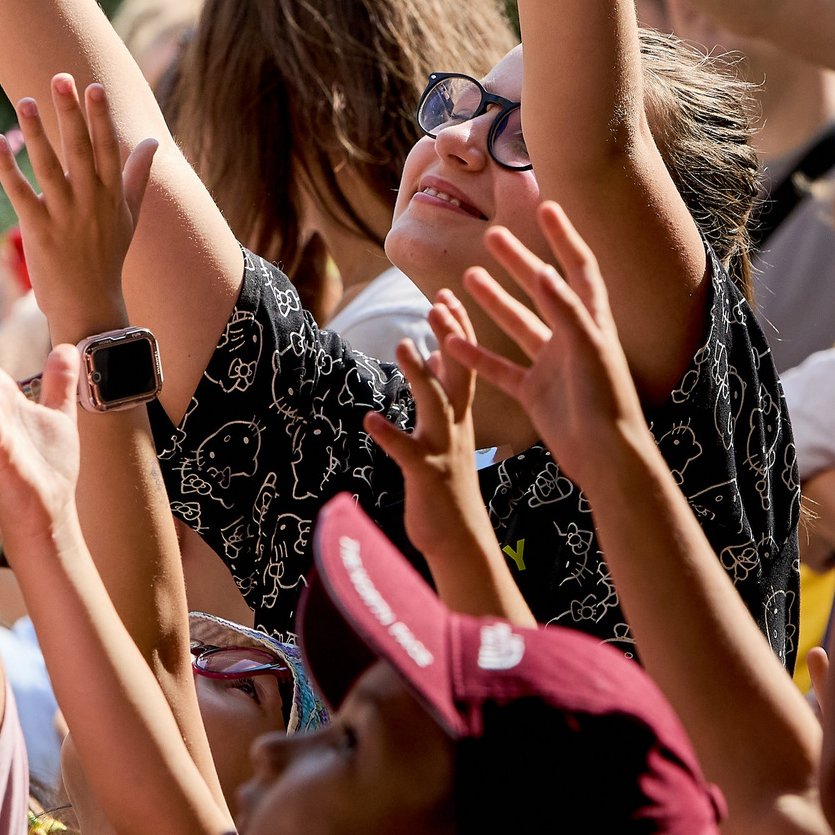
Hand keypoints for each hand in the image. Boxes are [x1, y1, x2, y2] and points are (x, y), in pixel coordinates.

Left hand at [0, 74, 155, 344]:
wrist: (89, 305)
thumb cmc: (108, 259)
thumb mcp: (129, 217)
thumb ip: (137, 175)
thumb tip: (152, 140)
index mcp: (113, 195)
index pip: (108, 148)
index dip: (100, 117)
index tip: (94, 85)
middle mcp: (91, 201)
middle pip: (80, 149)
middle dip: (70, 113)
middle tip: (59, 78)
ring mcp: (64, 215)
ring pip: (49, 166)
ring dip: (36, 132)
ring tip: (24, 101)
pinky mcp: (38, 230)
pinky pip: (20, 192)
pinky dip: (8, 167)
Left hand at [364, 292, 492, 568]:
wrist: (460, 540)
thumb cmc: (448, 485)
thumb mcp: (447, 433)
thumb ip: (441, 394)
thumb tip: (430, 356)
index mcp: (462, 417)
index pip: (464, 364)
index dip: (458, 329)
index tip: (449, 294)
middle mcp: (458, 428)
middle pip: (458, 374)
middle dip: (451, 338)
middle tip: (439, 302)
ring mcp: (444, 451)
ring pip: (435, 406)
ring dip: (419, 375)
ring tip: (405, 345)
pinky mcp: (426, 475)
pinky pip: (406, 451)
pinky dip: (389, 434)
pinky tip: (370, 419)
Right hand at [440, 201, 653, 486]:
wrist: (606, 458)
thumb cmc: (606, 403)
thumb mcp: (588, 351)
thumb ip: (566, 311)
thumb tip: (544, 271)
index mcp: (594, 322)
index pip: (578, 268)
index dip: (564, 237)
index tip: (547, 206)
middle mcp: (573, 337)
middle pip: (543, 289)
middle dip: (519, 262)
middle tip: (491, 236)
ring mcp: (553, 365)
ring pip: (518, 325)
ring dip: (494, 302)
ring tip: (467, 277)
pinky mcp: (535, 392)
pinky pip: (501, 368)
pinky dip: (477, 355)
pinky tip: (450, 339)